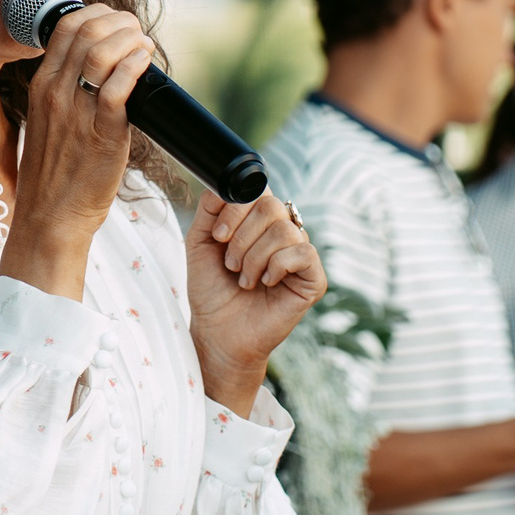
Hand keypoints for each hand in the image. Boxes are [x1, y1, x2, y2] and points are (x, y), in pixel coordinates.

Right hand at [0, 2, 154, 299]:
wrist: (51, 217)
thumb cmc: (57, 174)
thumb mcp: (50, 123)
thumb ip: (68, 94)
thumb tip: (103, 70)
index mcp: (42, 86)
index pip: (66, 26)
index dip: (98, 13)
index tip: (118, 22)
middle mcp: (55, 93)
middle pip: (87, 30)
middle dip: (120, 21)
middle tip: (138, 33)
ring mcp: (76, 112)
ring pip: (102, 51)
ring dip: (131, 39)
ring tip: (145, 48)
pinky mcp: (101, 132)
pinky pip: (117, 87)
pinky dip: (135, 66)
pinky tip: (145, 63)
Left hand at [185, 191, 324, 414]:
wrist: (217, 331)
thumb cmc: (211, 289)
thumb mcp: (200, 241)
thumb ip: (209, 208)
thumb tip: (225, 183)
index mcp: (259, 221)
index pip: (259, 191)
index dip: (236, 208)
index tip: (218, 236)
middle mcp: (284, 232)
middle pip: (272, 207)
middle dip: (242, 237)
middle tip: (230, 263)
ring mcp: (300, 254)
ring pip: (285, 231)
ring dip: (254, 257)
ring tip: (244, 279)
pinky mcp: (314, 278)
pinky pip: (303, 253)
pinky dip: (276, 267)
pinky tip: (266, 283)